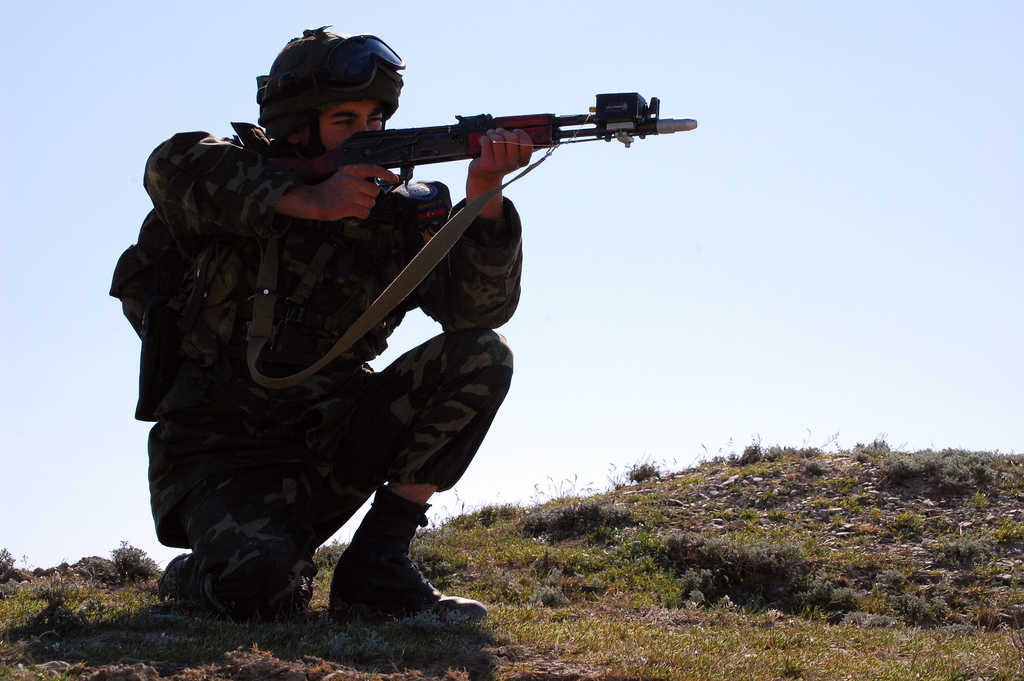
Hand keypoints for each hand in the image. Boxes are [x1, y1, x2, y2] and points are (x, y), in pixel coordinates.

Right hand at [277, 164, 399, 220]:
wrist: (313, 200)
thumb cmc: (330, 190)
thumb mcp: (343, 176)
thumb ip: (359, 178)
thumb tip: (377, 185)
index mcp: (351, 170)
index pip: (373, 169)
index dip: (386, 174)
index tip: (394, 178)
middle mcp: (350, 180)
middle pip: (375, 191)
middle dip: (369, 197)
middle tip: (357, 198)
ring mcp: (349, 193)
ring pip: (371, 203)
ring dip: (364, 206)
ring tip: (353, 204)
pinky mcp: (347, 206)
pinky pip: (365, 213)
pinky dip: (361, 214)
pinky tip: (352, 211)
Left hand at [467, 128, 533, 219]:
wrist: (485, 177)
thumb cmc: (500, 161)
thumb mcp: (513, 156)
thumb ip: (519, 144)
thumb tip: (520, 127)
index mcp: (523, 161)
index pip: (527, 142)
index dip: (520, 133)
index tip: (514, 132)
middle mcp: (513, 164)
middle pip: (511, 137)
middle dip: (503, 131)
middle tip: (498, 132)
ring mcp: (500, 165)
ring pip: (497, 138)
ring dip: (492, 133)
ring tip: (490, 135)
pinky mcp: (487, 164)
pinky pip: (486, 142)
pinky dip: (483, 138)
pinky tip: (482, 142)